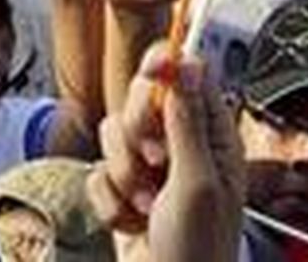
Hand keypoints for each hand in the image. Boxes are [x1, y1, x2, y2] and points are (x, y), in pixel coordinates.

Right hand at [87, 46, 244, 261]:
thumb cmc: (198, 251)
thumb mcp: (198, 182)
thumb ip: (187, 121)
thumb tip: (189, 63)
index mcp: (211, 136)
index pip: (186, 76)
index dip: (166, 66)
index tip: (153, 70)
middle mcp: (179, 145)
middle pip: (140, 99)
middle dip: (137, 132)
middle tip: (155, 161)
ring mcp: (148, 169)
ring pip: (112, 135)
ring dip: (124, 175)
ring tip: (147, 205)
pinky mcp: (121, 191)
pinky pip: (96, 173)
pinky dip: (110, 202)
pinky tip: (133, 223)